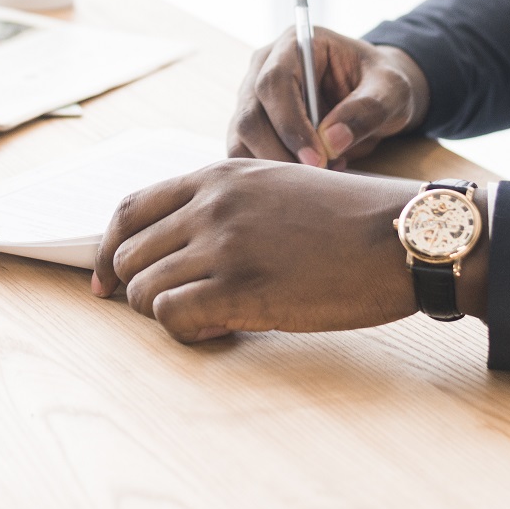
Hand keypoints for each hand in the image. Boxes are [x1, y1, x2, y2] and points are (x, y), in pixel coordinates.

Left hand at [90, 159, 421, 340]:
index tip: (107, 281)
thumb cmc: (352, 219)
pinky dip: (186, 332)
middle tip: (172, 310)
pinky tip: (220, 331)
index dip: (109, 251)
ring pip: (144, 290)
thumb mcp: (279, 187)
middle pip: (129, 255)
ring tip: (210, 319)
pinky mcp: (241, 288)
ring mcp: (223, 246)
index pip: (130, 210)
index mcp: (217, 176)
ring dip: (167, 314)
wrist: (402, 236)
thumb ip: (226, 206)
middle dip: (139, 289)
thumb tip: (183, 251)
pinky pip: (172, 317)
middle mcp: (211, 206)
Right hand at [228, 30, 428, 166]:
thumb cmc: (382, 84)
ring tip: (317, 176)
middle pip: (250, 116)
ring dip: (273, 166)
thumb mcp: (392, 90)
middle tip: (316, 177)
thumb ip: (367, 110)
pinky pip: (245, 155)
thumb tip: (332, 140)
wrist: (377, 94)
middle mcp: (264, 67)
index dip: (290, 123)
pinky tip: (305, 177)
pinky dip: (269, 174)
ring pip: (241, 140)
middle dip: (279, 153)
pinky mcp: (253, 127)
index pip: (275, 82)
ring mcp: (253, 98)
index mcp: (296, 45)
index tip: (317, 158)